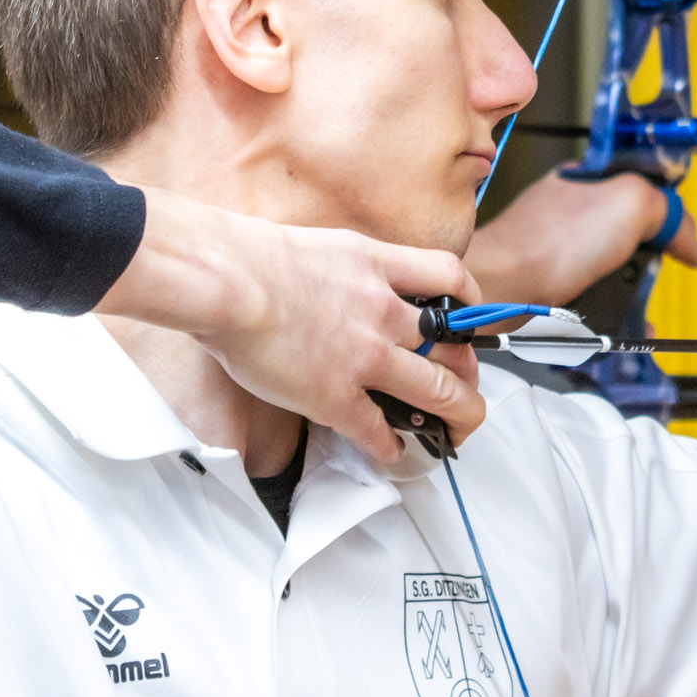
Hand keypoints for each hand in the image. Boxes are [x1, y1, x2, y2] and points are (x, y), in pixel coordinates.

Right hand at [98, 190, 486, 462]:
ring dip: (456, 417)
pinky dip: (390, 446)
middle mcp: (384, 312)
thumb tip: (337, 280)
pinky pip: (377, 430)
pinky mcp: (336, 396)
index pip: (449, 277)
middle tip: (466, 390)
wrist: (225, 280)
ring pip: (438, 392)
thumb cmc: (248, 256)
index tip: (470, 316)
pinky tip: (391, 452)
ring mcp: (366, 357)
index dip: (469, 300)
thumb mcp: (318, 244)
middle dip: (469, 376)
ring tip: (454, 432)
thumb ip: (343, 266)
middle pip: (455, 347)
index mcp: (379, 267)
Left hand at [469, 168, 696, 307]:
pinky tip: (624, 323)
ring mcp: (560, 250)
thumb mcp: (630, 204)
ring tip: (645, 304)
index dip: (665, 207)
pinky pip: (594, 297)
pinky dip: (614, 312)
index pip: (639, 184)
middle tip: (662, 267)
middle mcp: (570, 213)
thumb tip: (692, 240)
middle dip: (653, 254)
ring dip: (635, 289)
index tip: (682, 231)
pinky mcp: (553, 285)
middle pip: (630, 230)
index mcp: (585, 180)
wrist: (505, 290)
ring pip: (613, 267)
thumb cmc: (549, 243)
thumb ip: (667, 210)